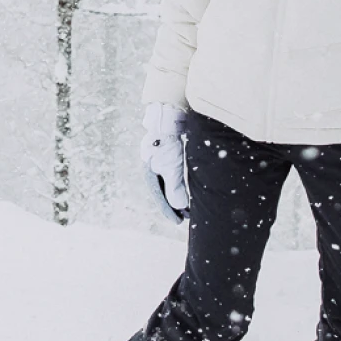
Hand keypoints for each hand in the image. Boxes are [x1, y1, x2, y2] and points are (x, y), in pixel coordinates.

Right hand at [141, 103, 189, 222]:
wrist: (168, 118)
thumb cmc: (168, 143)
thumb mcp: (172, 168)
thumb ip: (174, 188)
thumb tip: (179, 206)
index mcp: (150, 174)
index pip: (160, 198)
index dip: (169, 211)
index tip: (179, 222)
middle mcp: (154, 169)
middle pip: (165, 192)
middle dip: (176, 205)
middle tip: (187, 216)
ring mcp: (161, 162)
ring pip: (171, 183)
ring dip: (179, 195)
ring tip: (190, 204)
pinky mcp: (169, 155)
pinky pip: (175, 174)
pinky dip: (181, 183)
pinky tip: (188, 186)